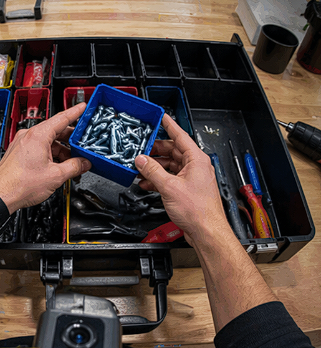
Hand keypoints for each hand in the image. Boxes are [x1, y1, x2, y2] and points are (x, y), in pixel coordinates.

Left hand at [0, 103, 90, 212]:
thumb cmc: (19, 184)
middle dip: (70, 139)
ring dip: (60, 150)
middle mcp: (28, 136)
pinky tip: (57, 166)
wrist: (0, 195)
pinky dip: (50, 155)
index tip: (83, 107)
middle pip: (55, 131)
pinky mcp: (18, 152)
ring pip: (47, 142)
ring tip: (71, 163)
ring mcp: (22, 144)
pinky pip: (38, 148)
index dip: (75, 112)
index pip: (61, 118)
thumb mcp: (55, 176)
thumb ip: (74, 167)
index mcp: (38, 136)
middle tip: (82, 144)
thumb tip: (84, 163)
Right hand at [135, 114, 229, 245]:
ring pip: (170, 165)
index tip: (161, 117)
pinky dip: (158, 179)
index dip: (169, 125)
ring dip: (155, 167)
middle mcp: (196, 167)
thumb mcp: (169, 187)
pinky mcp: (187, 189)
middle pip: (173, 151)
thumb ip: (153, 171)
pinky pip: (170, 178)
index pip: (180, 136)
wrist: (206, 230)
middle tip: (141, 150)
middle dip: (155, 151)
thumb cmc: (198, 211)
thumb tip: (142, 160)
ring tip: (140, 168)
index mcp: (197, 160)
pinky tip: (147, 182)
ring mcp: (192, 178)